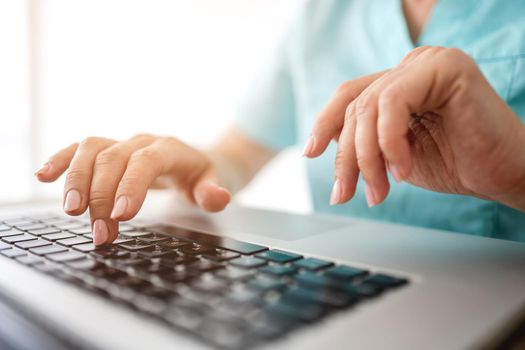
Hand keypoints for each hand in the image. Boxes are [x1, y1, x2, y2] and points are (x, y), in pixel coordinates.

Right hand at [35, 134, 230, 244]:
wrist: (200, 158)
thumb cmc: (205, 174)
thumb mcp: (215, 184)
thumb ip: (214, 193)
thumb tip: (217, 197)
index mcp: (170, 149)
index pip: (146, 161)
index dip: (131, 186)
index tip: (120, 215)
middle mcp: (143, 141)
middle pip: (113, 159)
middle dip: (102, 196)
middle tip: (101, 233)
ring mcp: (123, 143)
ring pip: (92, 151)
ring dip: (77, 180)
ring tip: (72, 212)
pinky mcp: (108, 151)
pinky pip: (80, 149)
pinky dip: (61, 161)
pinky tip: (44, 176)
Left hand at [304, 46, 524, 209]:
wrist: (506, 175)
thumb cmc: (456, 164)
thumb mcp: (393, 155)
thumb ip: (365, 142)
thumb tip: (320, 149)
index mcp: (400, 83)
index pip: (350, 95)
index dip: (325, 122)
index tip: (311, 152)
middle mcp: (411, 68)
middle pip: (356, 107)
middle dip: (347, 157)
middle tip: (346, 194)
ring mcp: (428, 64)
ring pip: (369, 106)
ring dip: (367, 157)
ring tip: (380, 191)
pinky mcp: (446, 68)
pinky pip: (394, 102)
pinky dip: (390, 142)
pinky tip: (403, 171)